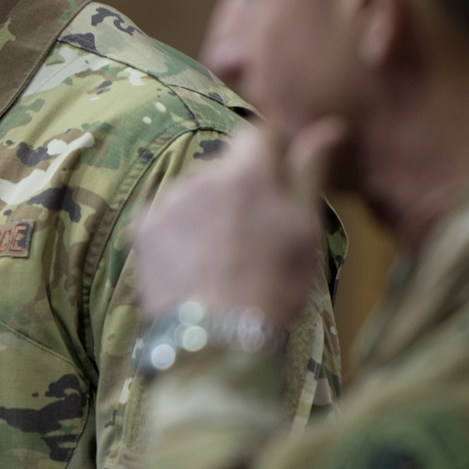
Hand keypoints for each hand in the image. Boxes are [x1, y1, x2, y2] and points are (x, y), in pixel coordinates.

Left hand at [131, 117, 345, 335]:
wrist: (217, 342)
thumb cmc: (275, 285)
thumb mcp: (306, 230)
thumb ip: (309, 171)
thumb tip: (327, 126)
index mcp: (247, 171)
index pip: (257, 132)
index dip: (270, 152)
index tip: (278, 182)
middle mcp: (200, 175)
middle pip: (223, 166)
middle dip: (239, 187)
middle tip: (254, 234)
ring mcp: (167, 202)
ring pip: (193, 192)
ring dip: (207, 209)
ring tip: (223, 257)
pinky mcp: (142, 229)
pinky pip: (167, 217)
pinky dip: (180, 233)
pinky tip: (196, 265)